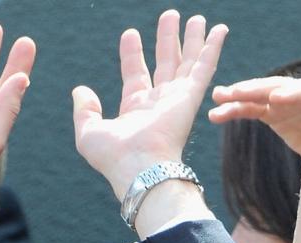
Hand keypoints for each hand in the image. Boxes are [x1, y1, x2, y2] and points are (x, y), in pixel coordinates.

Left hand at [73, 10, 227, 199]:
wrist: (139, 168)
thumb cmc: (114, 158)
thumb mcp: (89, 132)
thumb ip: (85, 110)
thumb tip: (80, 90)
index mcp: (136, 109)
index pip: (136, 74)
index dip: (133, 53)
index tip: (131, 33)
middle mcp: (159, 102)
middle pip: (166, 63)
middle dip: (167, 39)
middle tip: (170, 16)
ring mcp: (177, 99)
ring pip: (187, 61)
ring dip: (193, 38)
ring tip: (197, 18)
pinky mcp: (190, 97)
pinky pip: (204, 67)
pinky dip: (212, 48)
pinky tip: (219, 30)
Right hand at [209, 76, 300, 173]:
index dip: (292, 94)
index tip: (275, 98)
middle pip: (278, 87)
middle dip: (256, 89)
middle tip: (234, 92)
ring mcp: (287, 101)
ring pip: (261, 94)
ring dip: (239, 95)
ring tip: (217, 98)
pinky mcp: (275, 112)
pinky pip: (253, 109)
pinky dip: (236, 110)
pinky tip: (217, 114)